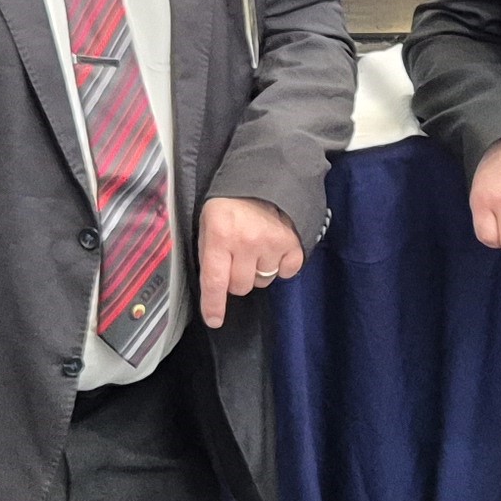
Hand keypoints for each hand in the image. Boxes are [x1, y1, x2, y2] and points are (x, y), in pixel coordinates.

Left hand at [198, 194, 304, 326]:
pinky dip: (281, 266)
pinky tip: (273, 250)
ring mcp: (272, 242)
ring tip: (256, 247)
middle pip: (241, 287)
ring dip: (258, 270)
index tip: (215, 320)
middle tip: (237, 257)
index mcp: (220, 236)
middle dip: (236, 277)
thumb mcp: (208, 225)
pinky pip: (287, 273)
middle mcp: (247, 241)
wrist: (259, 179)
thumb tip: (214, 292)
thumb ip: (210, 256)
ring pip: (263, 281)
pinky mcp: (292, 242)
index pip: (215, 281)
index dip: (214, 305)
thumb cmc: (228, 206)